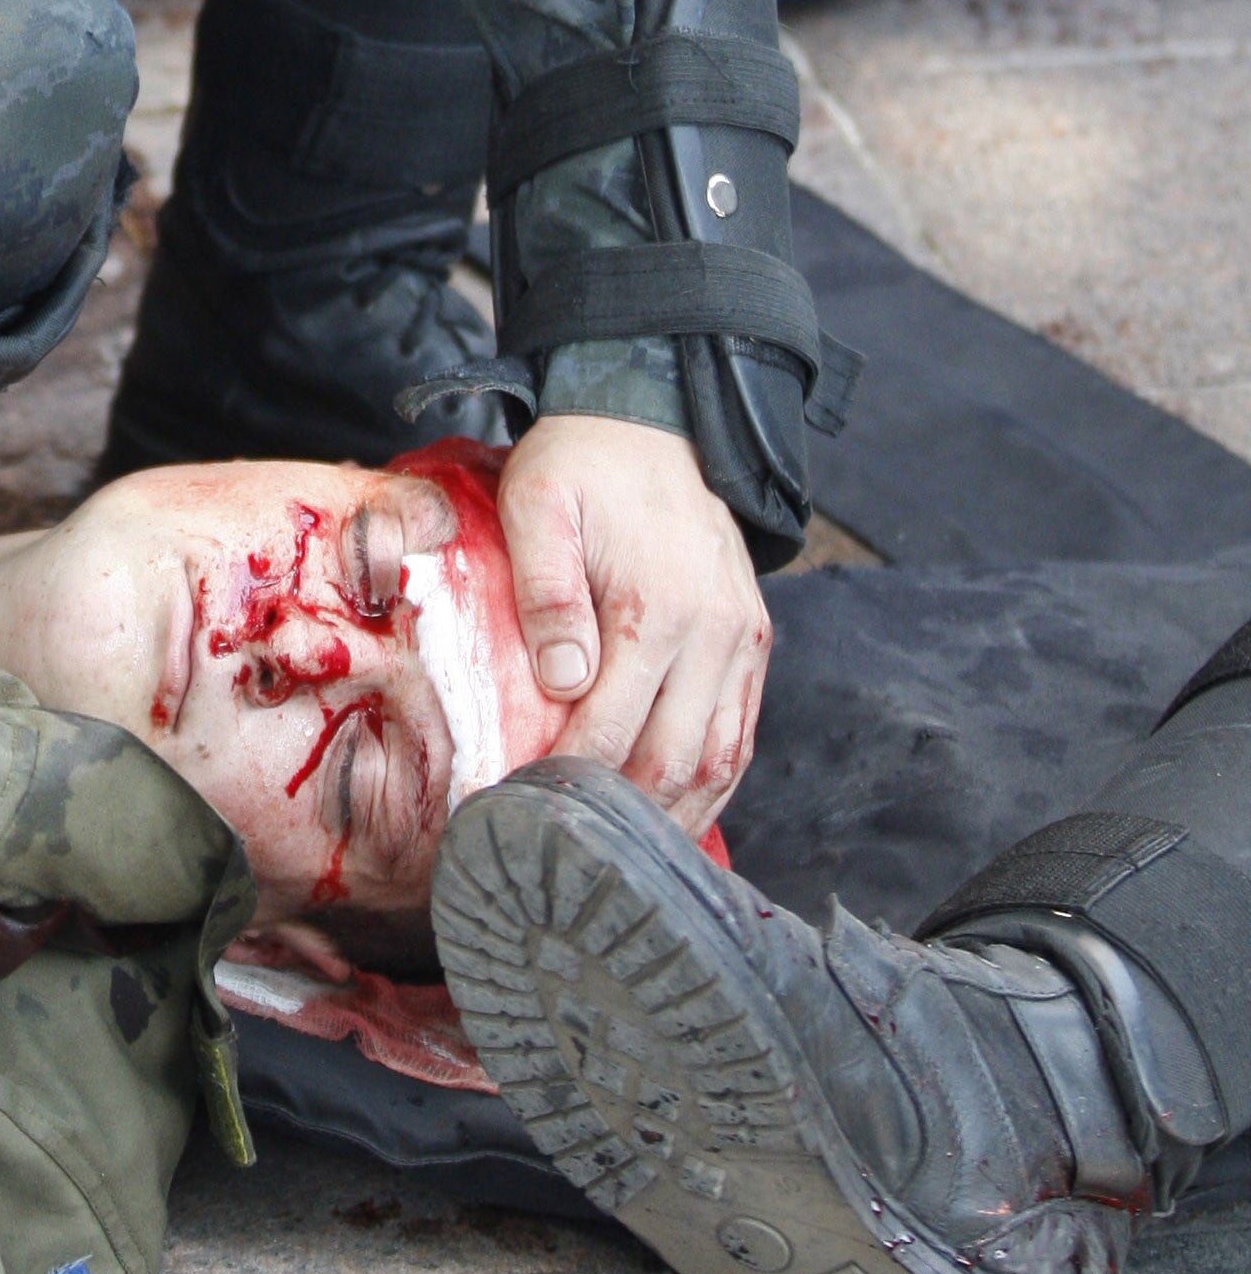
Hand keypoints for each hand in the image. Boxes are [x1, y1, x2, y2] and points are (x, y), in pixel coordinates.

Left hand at [497, 414, 770, 831]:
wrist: (650, 415)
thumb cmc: (581, 461)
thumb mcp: (538, 503)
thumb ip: (546, 591)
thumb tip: (563, 681)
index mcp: (657, 606)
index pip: (613, 729)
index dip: (567, 781)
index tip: (521, 813)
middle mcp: (715, 632)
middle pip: (672, 760)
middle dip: (620, 816)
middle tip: (564, 850)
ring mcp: (743, 639)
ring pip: (720, 760)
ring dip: (677, 815)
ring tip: (624, 858)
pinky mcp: (754, 639)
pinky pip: (743, 732)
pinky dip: (713, 781)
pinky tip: (678, 811)